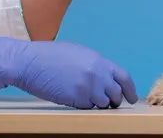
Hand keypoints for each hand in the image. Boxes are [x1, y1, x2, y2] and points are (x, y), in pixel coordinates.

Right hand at [0, 35, 137, 108]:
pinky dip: (84, 107)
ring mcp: (88, 88)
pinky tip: (74, 100)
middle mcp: (97, 74)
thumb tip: (105, 77)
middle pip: (116, 93)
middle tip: (109, 104)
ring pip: (103, 104)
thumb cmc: (51, 57)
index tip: (132, 98)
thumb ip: (95, 65)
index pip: (124, 77)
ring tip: (86, 99)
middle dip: (114, 100)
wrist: (31, 63)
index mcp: (99, 60)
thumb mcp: (79, 54)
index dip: (130, 90)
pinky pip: (88, 109)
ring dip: (98, 104)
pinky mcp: (77, 100)